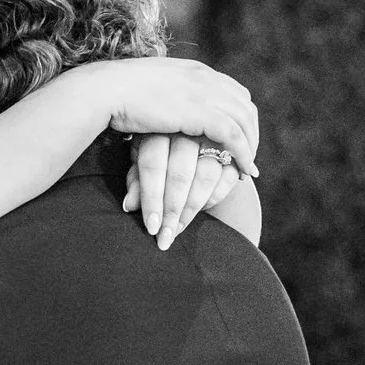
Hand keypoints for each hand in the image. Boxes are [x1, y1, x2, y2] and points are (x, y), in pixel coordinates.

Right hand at [99, 58, 258, 175]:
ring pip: (244, 122)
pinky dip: (242, 153)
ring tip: (245, 170)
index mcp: (196, 70)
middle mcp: (206, 78)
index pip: (234, 92)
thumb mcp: (152, 87)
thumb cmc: (117, 92)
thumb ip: (169, 94)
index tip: (240, 138)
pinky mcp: (199, 113)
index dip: (242, 117)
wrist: (106, 90)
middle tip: (247, 158)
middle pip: (245, 106)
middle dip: (251, 133)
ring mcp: (204, 93)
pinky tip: (240, 170)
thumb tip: (169, 107)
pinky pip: (233, 135)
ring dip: (249, 147)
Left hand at [122, 135, 244, 249]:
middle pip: (180, 174)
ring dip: (193, 208)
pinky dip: (214, 196)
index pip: (152, 166)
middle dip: (173, 210)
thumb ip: (136, 179)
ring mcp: (213, 134)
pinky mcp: (235, 145)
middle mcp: (186, 128)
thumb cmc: (160, 147)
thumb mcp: (142, 157)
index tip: (152, 227)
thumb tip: (129, 205)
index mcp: (157, 128)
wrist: (193, 127)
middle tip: (166, 237)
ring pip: (206, 176)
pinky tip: (201, 208)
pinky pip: (227, 176)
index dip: (152, 199)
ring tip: (180, 228)